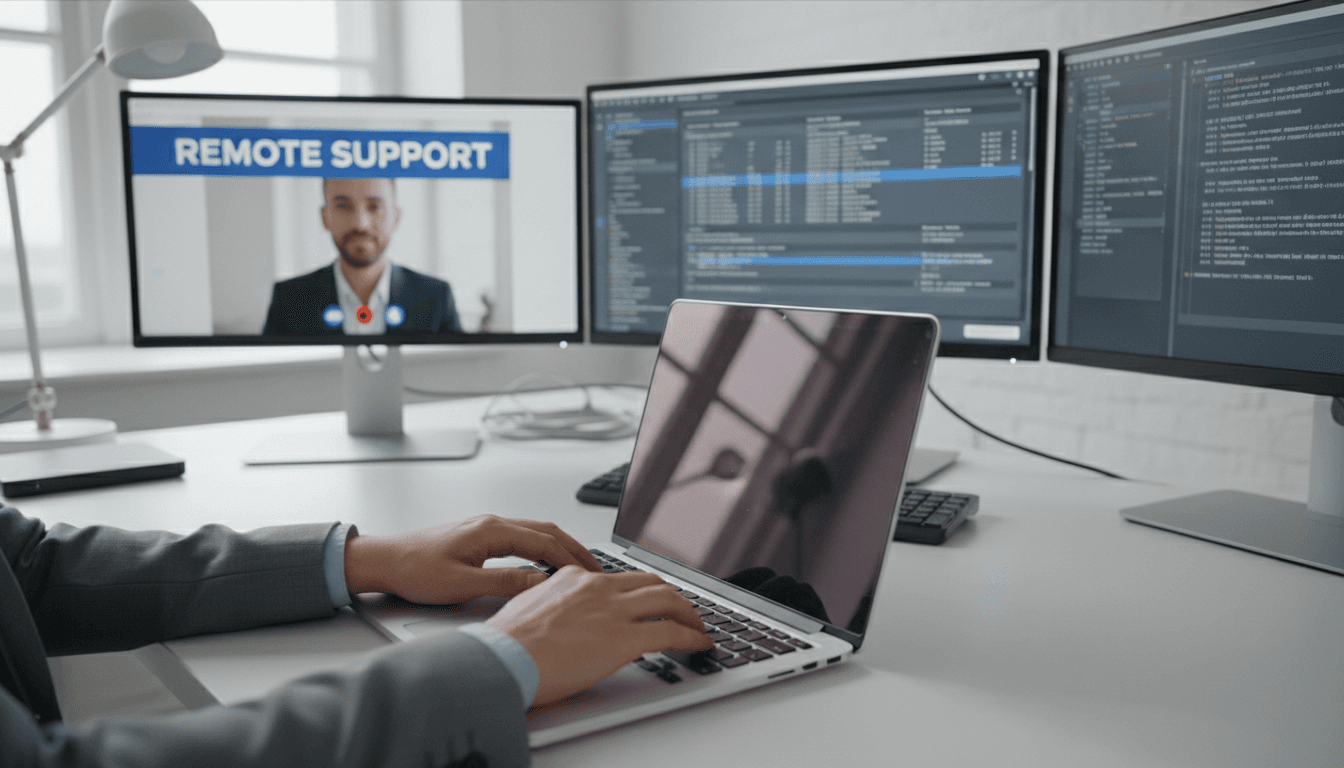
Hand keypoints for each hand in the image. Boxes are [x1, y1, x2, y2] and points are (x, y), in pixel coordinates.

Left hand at [343, 515, 602, 603]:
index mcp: (492, 530)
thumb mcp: (463, 584)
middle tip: (597, 569)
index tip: (592, 574)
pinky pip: (522, 537)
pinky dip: (542, 548)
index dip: (572, 559)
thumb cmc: (414, 569)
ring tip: (579, 566)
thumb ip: (506, 583)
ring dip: (560, 547)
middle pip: (547, 531)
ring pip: (536, 532)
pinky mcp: (479, 537)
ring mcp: (486, 528)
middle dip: (575, 549)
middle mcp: (492, 523)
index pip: (545, 542)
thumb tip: (541, 585)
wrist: (383, 560)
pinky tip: (546, 562)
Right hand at [487, 566, 714, 706]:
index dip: (641, 590)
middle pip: (651, 582)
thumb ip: (557, 604)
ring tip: (697, 626)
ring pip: (668, 600)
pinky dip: (692, 637)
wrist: (503, 658)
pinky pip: (671, 632)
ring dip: (689, 613)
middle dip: (672, 596)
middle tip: (682, 609)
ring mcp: (613, 611)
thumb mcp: (531, 607)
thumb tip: (566, 617)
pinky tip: (699, 643)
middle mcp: (598, 587)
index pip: (620, 578)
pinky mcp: (624, 638)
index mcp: (575, 578)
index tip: (648, 599)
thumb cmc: (508, 643)